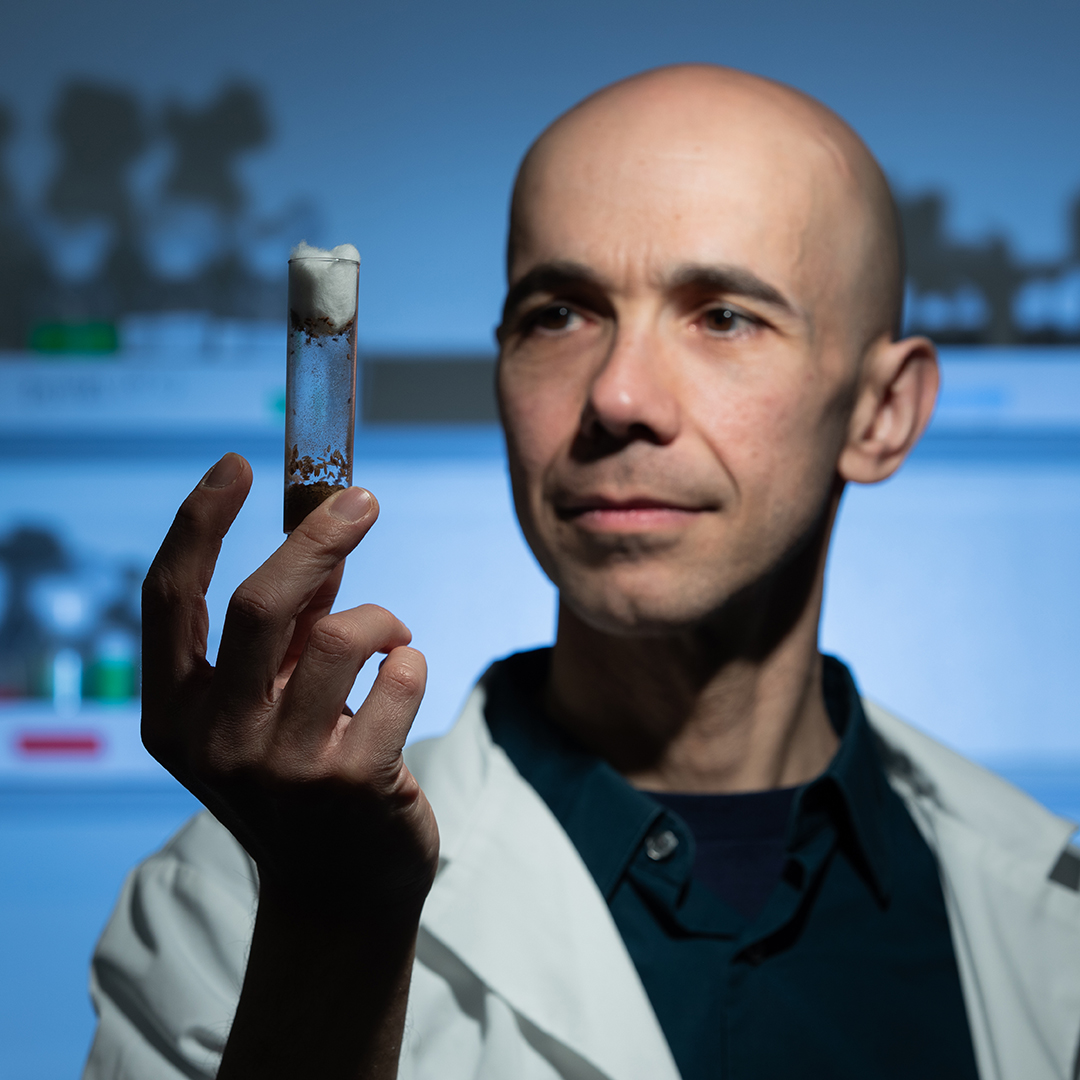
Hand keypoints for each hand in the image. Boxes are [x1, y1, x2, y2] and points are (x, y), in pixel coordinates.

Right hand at [141, 452, 438, 918]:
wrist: (338, 893)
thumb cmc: (300, 780)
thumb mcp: (265, 709)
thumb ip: (282, 632)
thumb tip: (320, 536)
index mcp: (174, 714)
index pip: (169, 599)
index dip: (198, 523)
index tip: (236, 464)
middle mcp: (217, 740)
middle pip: (261, 603)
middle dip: (318, 537)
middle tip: (363, 502)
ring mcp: (283, 766)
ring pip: (344, 634)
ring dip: (381, 618)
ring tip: (391, 640)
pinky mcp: (353, 781)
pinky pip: (400, 675)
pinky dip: (413, 660)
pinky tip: (405, 682)